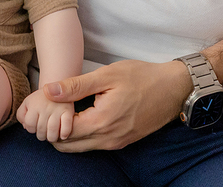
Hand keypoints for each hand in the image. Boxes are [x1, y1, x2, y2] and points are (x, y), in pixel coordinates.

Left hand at [17, 89, 73, 141]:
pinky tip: (62, 135)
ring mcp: (58, 109)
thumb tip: (25, 127)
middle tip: (44, 131)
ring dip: (51, 138)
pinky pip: (66, 128)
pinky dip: (64, 134)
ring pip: (52, 132)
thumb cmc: (40, 99)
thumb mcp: (27, 103)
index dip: (31, 129)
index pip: (29, 124)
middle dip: (41, 135)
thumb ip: (21, 115)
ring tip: (51, 135)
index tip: (35, 127)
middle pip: (41, 130)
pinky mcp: (68, 111)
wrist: (57, 87)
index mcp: (34, 104)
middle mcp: (45, 106)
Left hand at [43, 59, 191, 151]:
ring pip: (81, 147)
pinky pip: (95, 144)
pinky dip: (83, 135)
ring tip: (67, 110)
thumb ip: (76, 85)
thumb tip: (49, 91)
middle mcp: (108, 139)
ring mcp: (116, 143)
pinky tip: (83, 115)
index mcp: (101, 122)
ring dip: (69, 134)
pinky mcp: (123, 141)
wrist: (174, 88)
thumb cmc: (142, 77)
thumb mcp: (107, 75)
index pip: (62, 133)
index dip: (51, 119)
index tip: (48, 103)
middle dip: (56, 130)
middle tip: (54, 109)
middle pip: (69, 146)